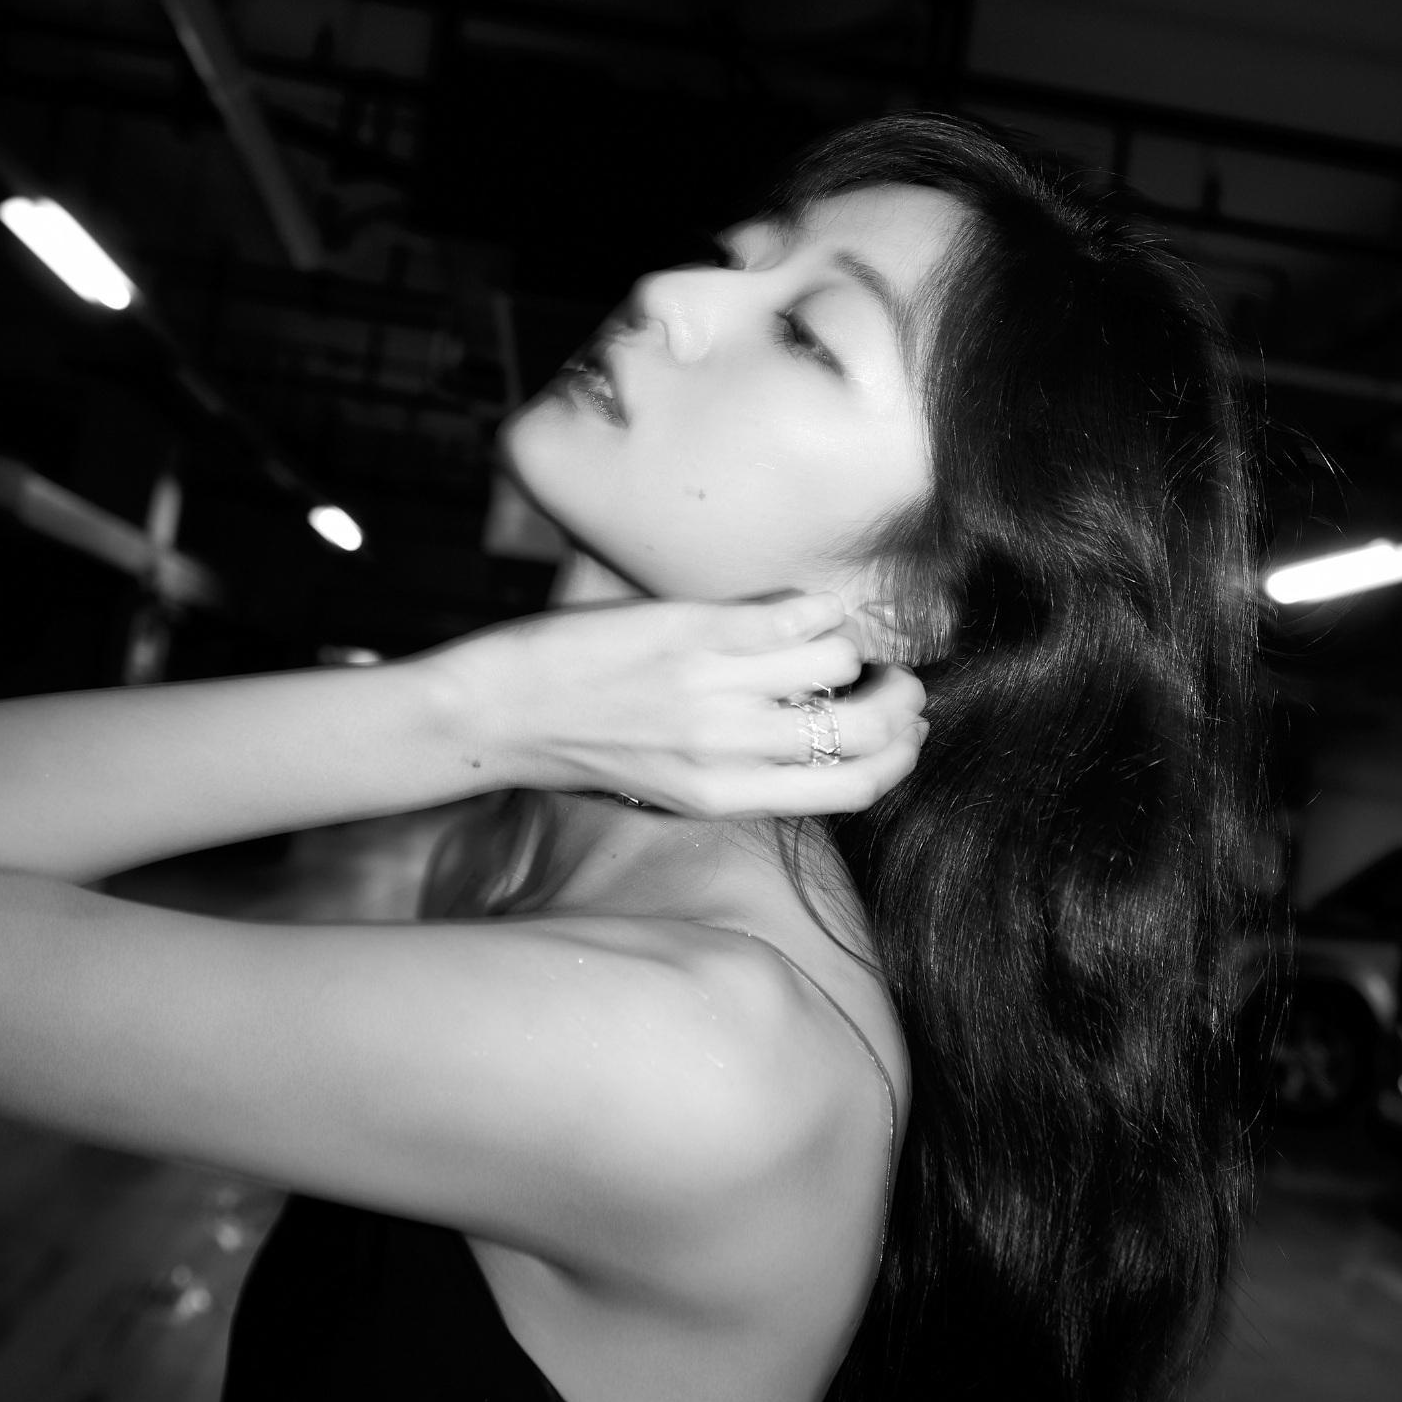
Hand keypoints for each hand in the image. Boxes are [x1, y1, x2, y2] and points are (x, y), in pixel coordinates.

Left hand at [472, 591, 927, 817]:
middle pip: (867, 732)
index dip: (902, 755)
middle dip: (902, 700)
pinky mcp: (693, 633)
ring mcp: (715, 690)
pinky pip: (794, 615)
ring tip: (824, 636)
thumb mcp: (668, 788)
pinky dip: (818, 605)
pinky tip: (808, 603)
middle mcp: (731, 751)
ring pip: (838, 662)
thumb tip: (807, 745)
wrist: (493, 716)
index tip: (908, 727)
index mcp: (729, 798)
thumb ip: (739, 774)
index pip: (856, 788)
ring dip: (848, 645)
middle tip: (896, 679)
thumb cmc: (578, 749)